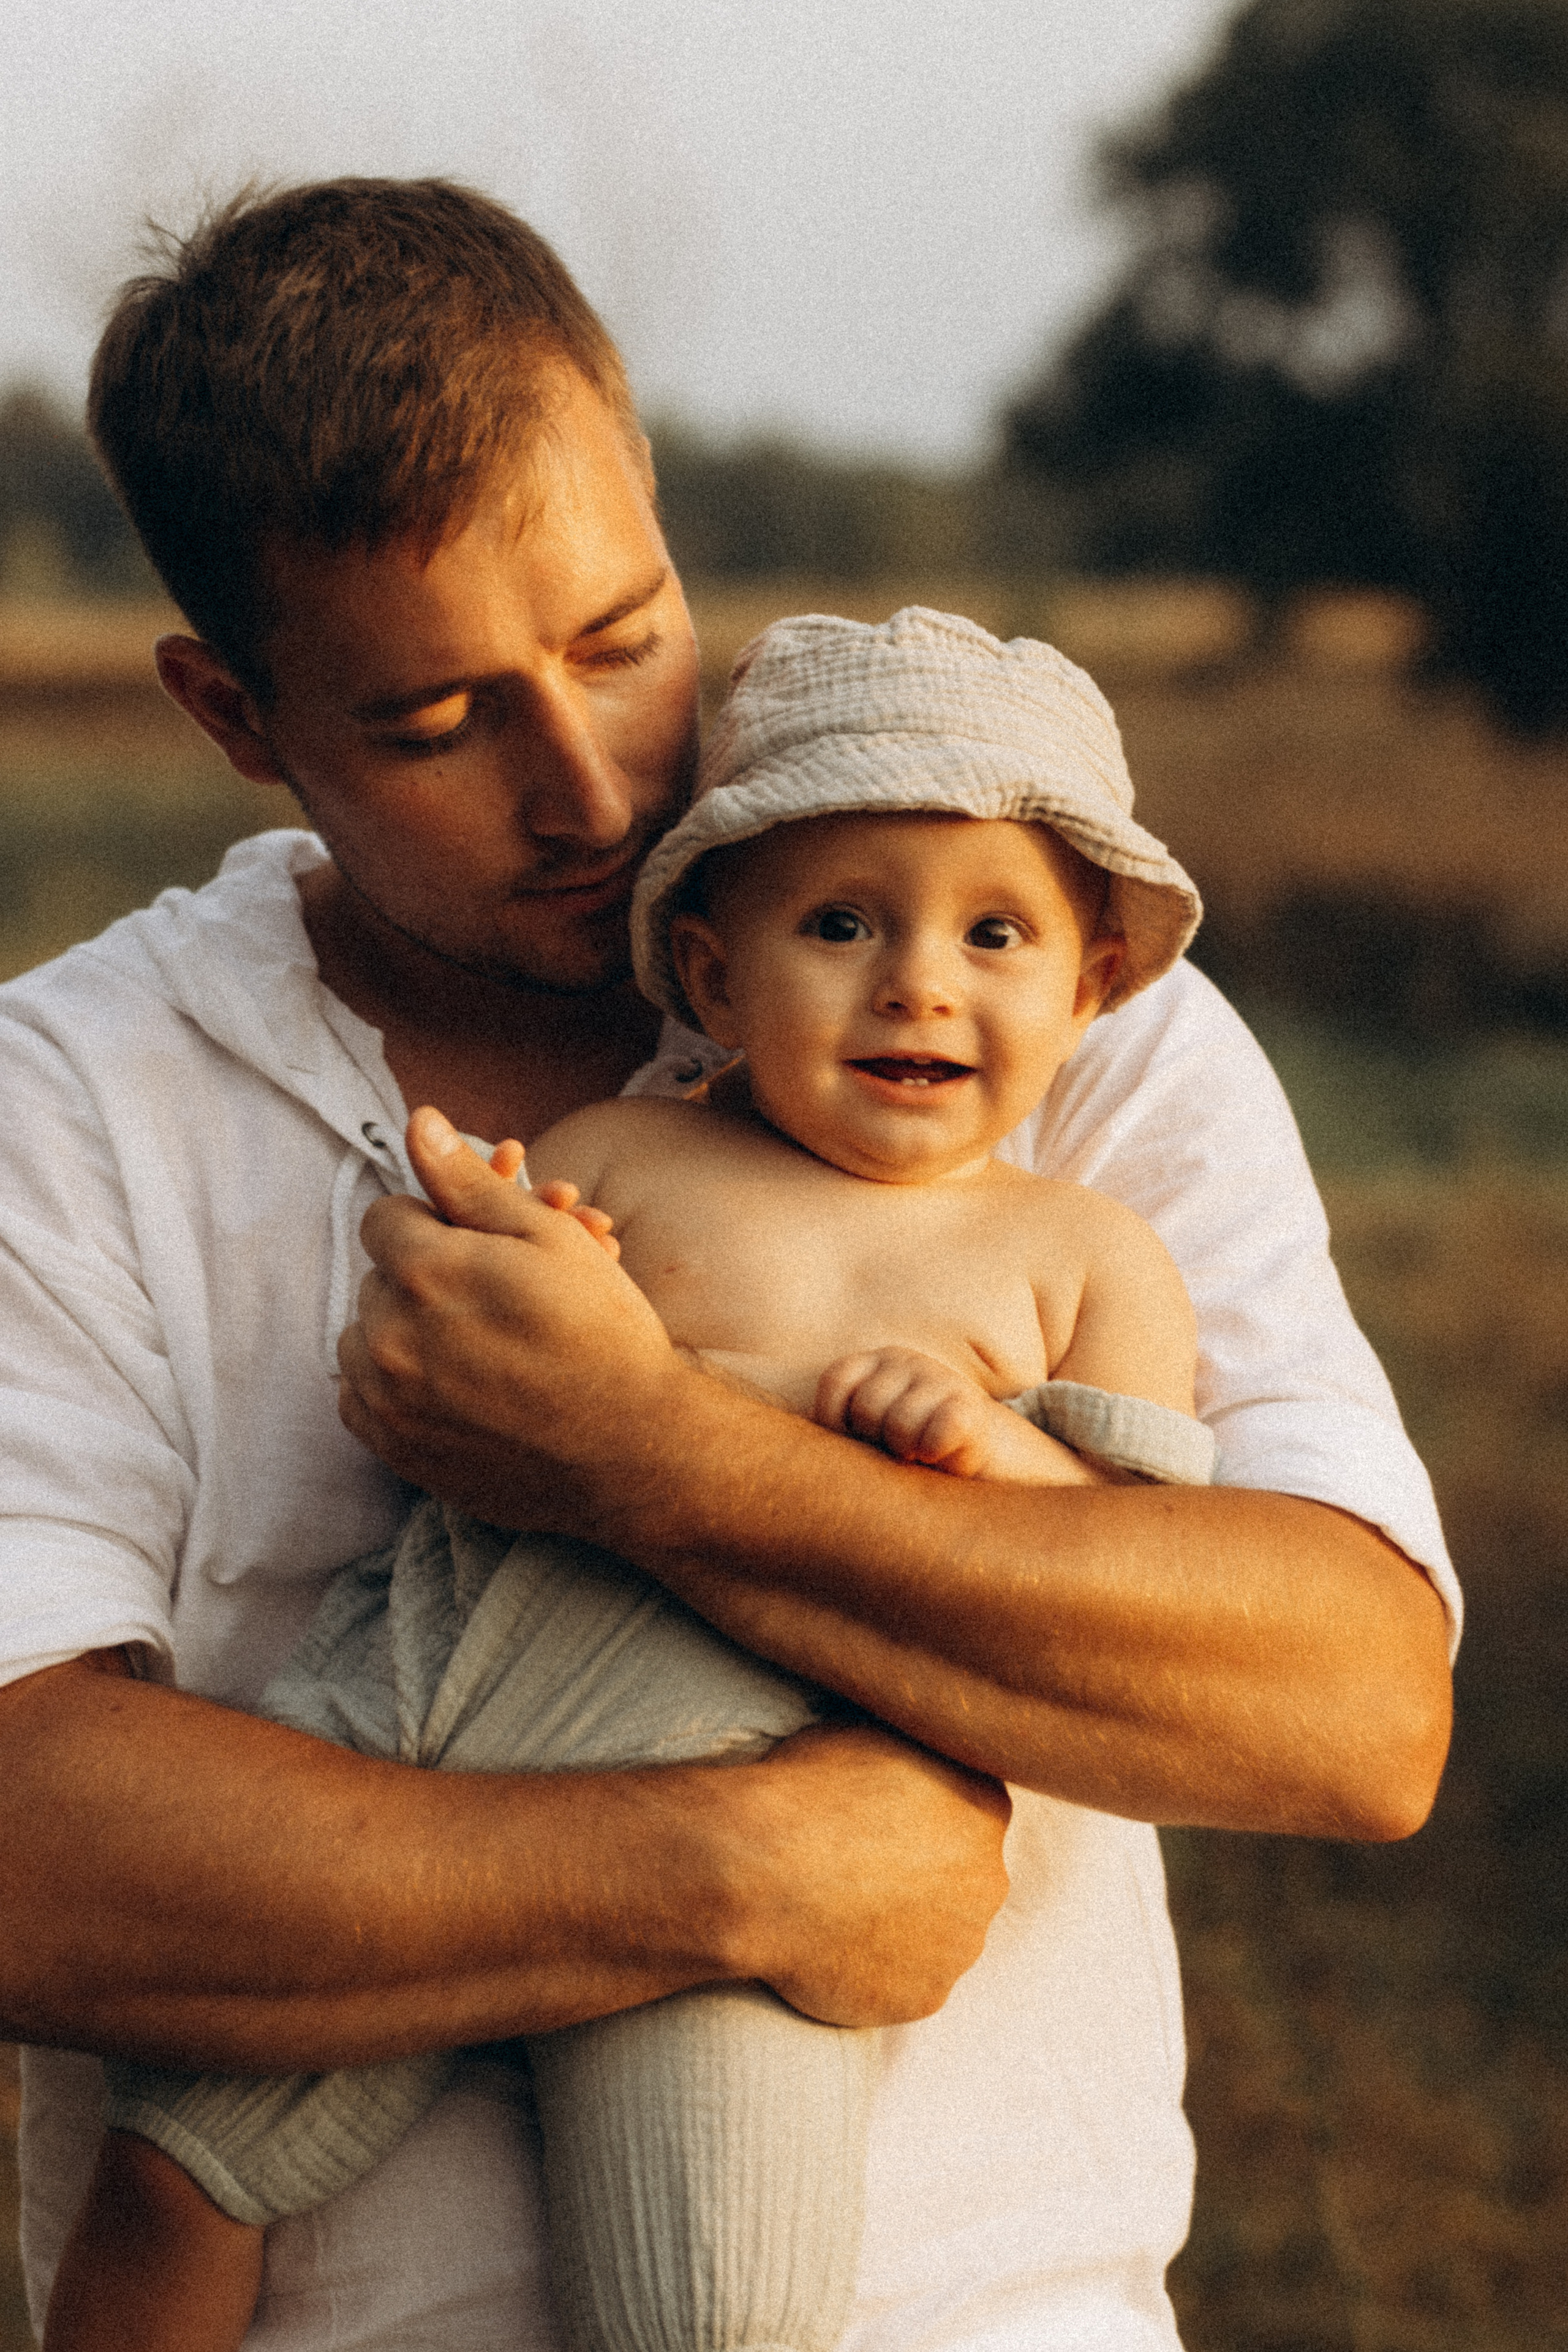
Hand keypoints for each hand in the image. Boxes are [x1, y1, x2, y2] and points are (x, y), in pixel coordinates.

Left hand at [336, 1108, 680, 1527]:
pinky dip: (393, 1387)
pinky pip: (362, 1400)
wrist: (633, 1449)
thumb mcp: (548, 1238)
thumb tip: (418, 1122)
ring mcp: (388, 1402)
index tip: (481, 1248)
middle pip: (377, 1278)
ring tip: (474, 1339)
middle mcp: (389, 1338)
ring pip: (364, 1339)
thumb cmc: (602, 1335)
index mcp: (424, 1273)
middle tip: (491, 1296)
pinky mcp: (397, 1451)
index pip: (386, 1217)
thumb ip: (470, 1182)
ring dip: (403, 1331)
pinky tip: (451, 1385)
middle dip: (423, 1277)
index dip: (436, 1223)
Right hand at [734, 1723, 1011, 2025]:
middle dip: (923, 1875)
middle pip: (965, 1877)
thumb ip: (910, 1752)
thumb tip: (909, 1747)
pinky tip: (836, 1951)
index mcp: (983, 1806)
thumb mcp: (867, 1735)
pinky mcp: (925, 1997)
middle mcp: (988, 1878)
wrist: (762, 1873)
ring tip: (841, 1913)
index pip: (972, 1810)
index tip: (885, 1819)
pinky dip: (880, 1972)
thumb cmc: (806, 1792)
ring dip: (905, 1927)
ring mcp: (960, 1945)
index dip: (926, 1815)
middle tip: (861, 1869)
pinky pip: (907, 1983)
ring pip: (941, 1936)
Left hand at [816, 1346, 1099, 1483]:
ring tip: (927, 1458)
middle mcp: (908, 1362)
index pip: (835, 1383)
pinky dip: (940, 1454)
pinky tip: (950, 1459)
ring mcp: (942, 1381)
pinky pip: (938, 1434)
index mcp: (878, 1364)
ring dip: (911, 1454)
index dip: (837, 1422)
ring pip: (898, 1426)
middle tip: (904, 1455)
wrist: (1003, 1470)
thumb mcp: (874, 1438)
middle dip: (878, 1444)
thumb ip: (839, 1433)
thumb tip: (769, 1461)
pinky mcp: (973, 1410)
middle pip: (864, 1408)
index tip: (859, 1446)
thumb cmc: (923, 1461)